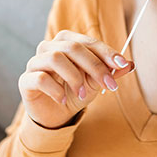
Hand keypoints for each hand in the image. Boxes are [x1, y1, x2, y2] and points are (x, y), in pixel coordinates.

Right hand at [18, 31, 135, 129]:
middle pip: (73, 48)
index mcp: (67, 41)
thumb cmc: (75, 92)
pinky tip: (64, 100)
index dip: (106, 52)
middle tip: (109, 85)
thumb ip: (110, 72)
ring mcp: (35, 61)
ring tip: (84, 94)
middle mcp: (49, 46)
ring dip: (74, 77)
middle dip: (94, 66)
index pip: (88, 42)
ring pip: (56, 58)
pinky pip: (41, 78)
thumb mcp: (95, 82)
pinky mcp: (26, 79)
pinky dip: (56, 89)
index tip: (122, 64)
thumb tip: (130, 65)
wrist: (55, 115)